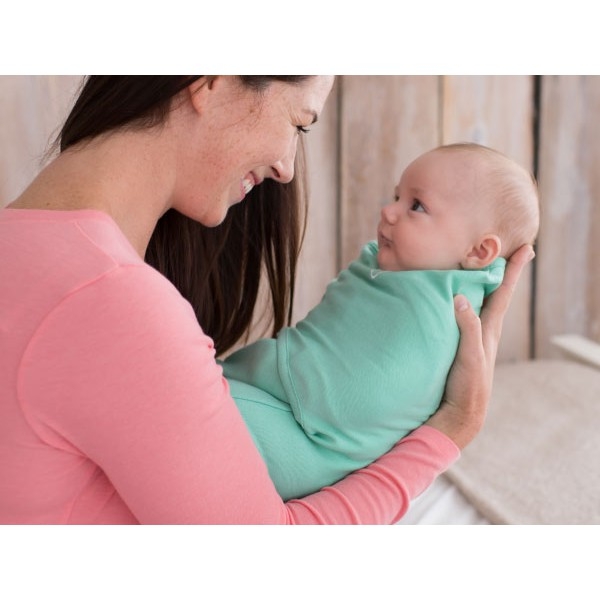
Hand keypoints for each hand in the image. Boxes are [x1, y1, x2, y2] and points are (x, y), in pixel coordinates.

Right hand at [425, 244, 534, 448]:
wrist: (460, 413)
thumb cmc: (468, 386)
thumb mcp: (470, 357)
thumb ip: (467, 328)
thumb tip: (461, 297)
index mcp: (489, 328)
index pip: (503, 293)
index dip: (513, 271)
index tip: (525, 249)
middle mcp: (483, 329)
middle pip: (495, 293)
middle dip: (500, 271)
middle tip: (502, 248)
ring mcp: (472, 337)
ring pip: (479, 303)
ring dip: (482, 284)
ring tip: (479, 266)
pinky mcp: (459, 344)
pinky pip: (464, 315)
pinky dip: (463, 301)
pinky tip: (454, 298)